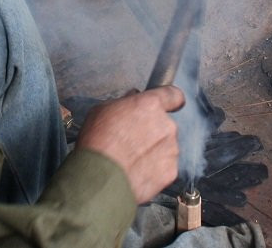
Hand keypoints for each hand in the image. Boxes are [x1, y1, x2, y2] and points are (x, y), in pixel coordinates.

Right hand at [74, 86, 184, 203]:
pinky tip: (136, 171)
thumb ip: (125, 103)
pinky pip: (165, 167)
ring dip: (154, 150)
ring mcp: (171, 149)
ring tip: (131, 159)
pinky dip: (154, 169)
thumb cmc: (98, 141)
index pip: (173, 95)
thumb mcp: (103, 110)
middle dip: (152, 130)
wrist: (101, 177)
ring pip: (166, 146)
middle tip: (132, 139)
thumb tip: (132, 100)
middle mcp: (166, 125)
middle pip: (165, 124)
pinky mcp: (171, 171)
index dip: (171, 99)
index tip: (168, 104)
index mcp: (150, 105)